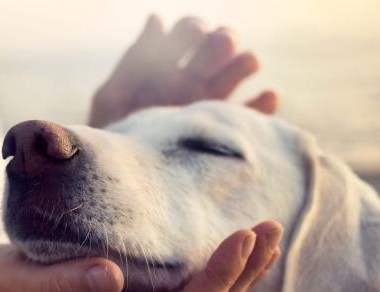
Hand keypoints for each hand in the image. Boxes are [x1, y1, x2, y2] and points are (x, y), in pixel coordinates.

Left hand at [89, 15, 277, 127]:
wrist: (123, 185)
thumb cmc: (112, 140)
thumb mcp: (113, 99)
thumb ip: (135, 62)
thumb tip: (156, 19)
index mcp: (164, 67)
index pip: (187, 34)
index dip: (193, 29)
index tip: (195, 34)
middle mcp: (192, 81)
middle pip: (218, 48)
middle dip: (222, 40)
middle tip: (221, 44)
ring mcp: (211, 106)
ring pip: (238, 73)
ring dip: (245, 62)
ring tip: (247, 63)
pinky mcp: (226, 134)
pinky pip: (253, 116)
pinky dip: (264, 105)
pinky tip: (267, 97)